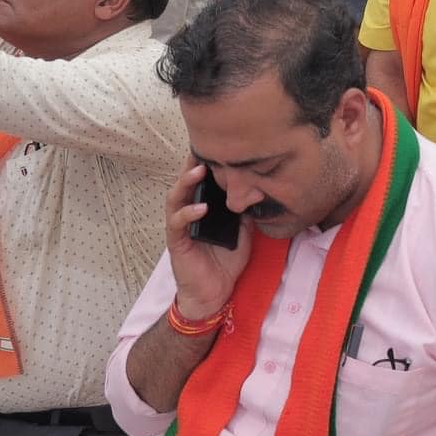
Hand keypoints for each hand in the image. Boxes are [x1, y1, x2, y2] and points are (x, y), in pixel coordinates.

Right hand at [164, 160, 250, 321]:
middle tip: (203, 148)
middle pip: (185, 182)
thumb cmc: (226, 260)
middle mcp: (188, 212)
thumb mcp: (243, 231)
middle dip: (193, 164)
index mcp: (202, 207)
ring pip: (176, 198)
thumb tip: (260, 191)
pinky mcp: (177, 241)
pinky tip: (201, 208)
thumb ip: (246, 211)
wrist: (214, 292)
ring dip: (186, 183)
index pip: (201, 180)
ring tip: (200, 171)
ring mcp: (180, 226)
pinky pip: (177, 223)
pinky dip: (188, 213)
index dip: (206, 162)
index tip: (218, 144)